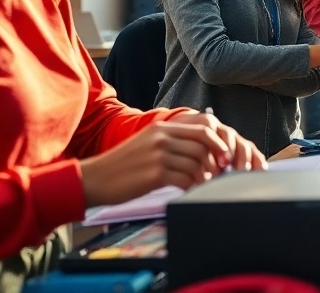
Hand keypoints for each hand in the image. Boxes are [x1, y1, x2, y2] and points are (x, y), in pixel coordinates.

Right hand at [78, 112, 264, 207]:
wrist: (94, 178)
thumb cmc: (122, 165)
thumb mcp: (147, 143)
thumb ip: (171, 142)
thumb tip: (201, 151)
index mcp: (162, 128)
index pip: (202, 128)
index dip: (219, 143)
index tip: (225, 157)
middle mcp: (162, 138)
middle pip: (203, 145)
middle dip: (216, 160)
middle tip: (220, 173)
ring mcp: (158, 155)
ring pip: (197, 163)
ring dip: (205, 176)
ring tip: (203, 184)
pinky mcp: (155, 174)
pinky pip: (185, 179)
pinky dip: (192, 186)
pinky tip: (190, 191)